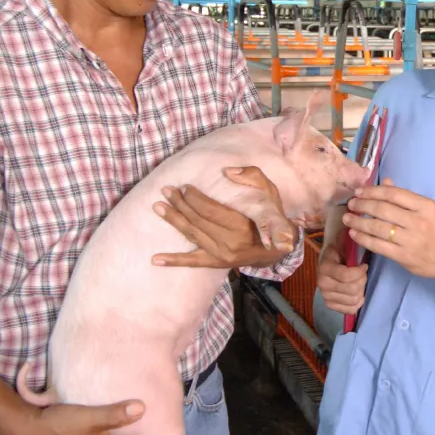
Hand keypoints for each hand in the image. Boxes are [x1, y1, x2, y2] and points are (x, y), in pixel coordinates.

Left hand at [152, 166, 294, 268]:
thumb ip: (252, 177)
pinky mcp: (217, 263)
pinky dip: (174, 260)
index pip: (210, 210)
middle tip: (167, 191)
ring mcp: (222, 255)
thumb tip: (227, 171)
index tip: (185, 187)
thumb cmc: (272, 215)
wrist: (278, 248)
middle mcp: (230, 242)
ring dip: (174, 220)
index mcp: (242, 225)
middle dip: (180, 204)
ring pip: (192, 235)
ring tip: (158, 207)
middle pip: (197, 221)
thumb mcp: (270, 191)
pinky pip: (193, 262)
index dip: (194, 198)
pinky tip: (156, 259)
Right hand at [316, 243, 367, 314]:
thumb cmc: (339, 253)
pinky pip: (350, 310)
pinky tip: (357, 294)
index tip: (364, 266)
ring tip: (359, 283)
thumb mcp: (342, 245)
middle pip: (352, 290)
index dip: (360, 272)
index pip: (346, 276)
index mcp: (325, 267)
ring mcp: (325, 296)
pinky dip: (357, 302)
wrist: (328, 263)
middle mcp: (322, 284)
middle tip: (362, 274)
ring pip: (353, 300)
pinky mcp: (330, 305)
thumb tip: (352, 229)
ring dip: (361, 291)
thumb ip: (347, 241)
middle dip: (362, 281)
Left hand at [343, 179, 434, 280]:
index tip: (359, 191)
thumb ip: (406, 197)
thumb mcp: (429, 209)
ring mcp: (410, 240)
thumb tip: (384, 183)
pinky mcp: (403, 257)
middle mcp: (417, 222)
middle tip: (350, 203)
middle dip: (362, 205)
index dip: (373, 191)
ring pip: (377, 228)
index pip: (394, 194)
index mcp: (425, 206)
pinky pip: (378, 246)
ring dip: (358, 221)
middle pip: (383, 210)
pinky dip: (363, 239)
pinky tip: (354, 234)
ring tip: (347, 218)